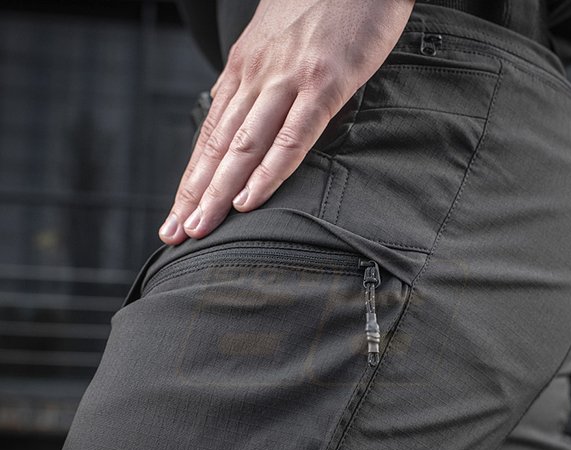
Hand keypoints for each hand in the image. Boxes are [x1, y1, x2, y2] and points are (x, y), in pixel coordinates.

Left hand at [158, 0, 415, 243]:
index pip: (210, 136)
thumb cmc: (323, 4)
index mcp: (243, 72)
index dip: (192, 179)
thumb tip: (238, 116)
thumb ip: (257, 84)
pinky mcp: (324, 83)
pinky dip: (270, 171)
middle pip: (217, 147)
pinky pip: (293, 136)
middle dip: (194, 194)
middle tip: (175, 234)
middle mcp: (255, 78)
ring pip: (244, 145)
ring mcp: (287, 80)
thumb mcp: (276, 44)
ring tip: (200, 228)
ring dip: (218, 191)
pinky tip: (250, 200)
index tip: (176, 216)